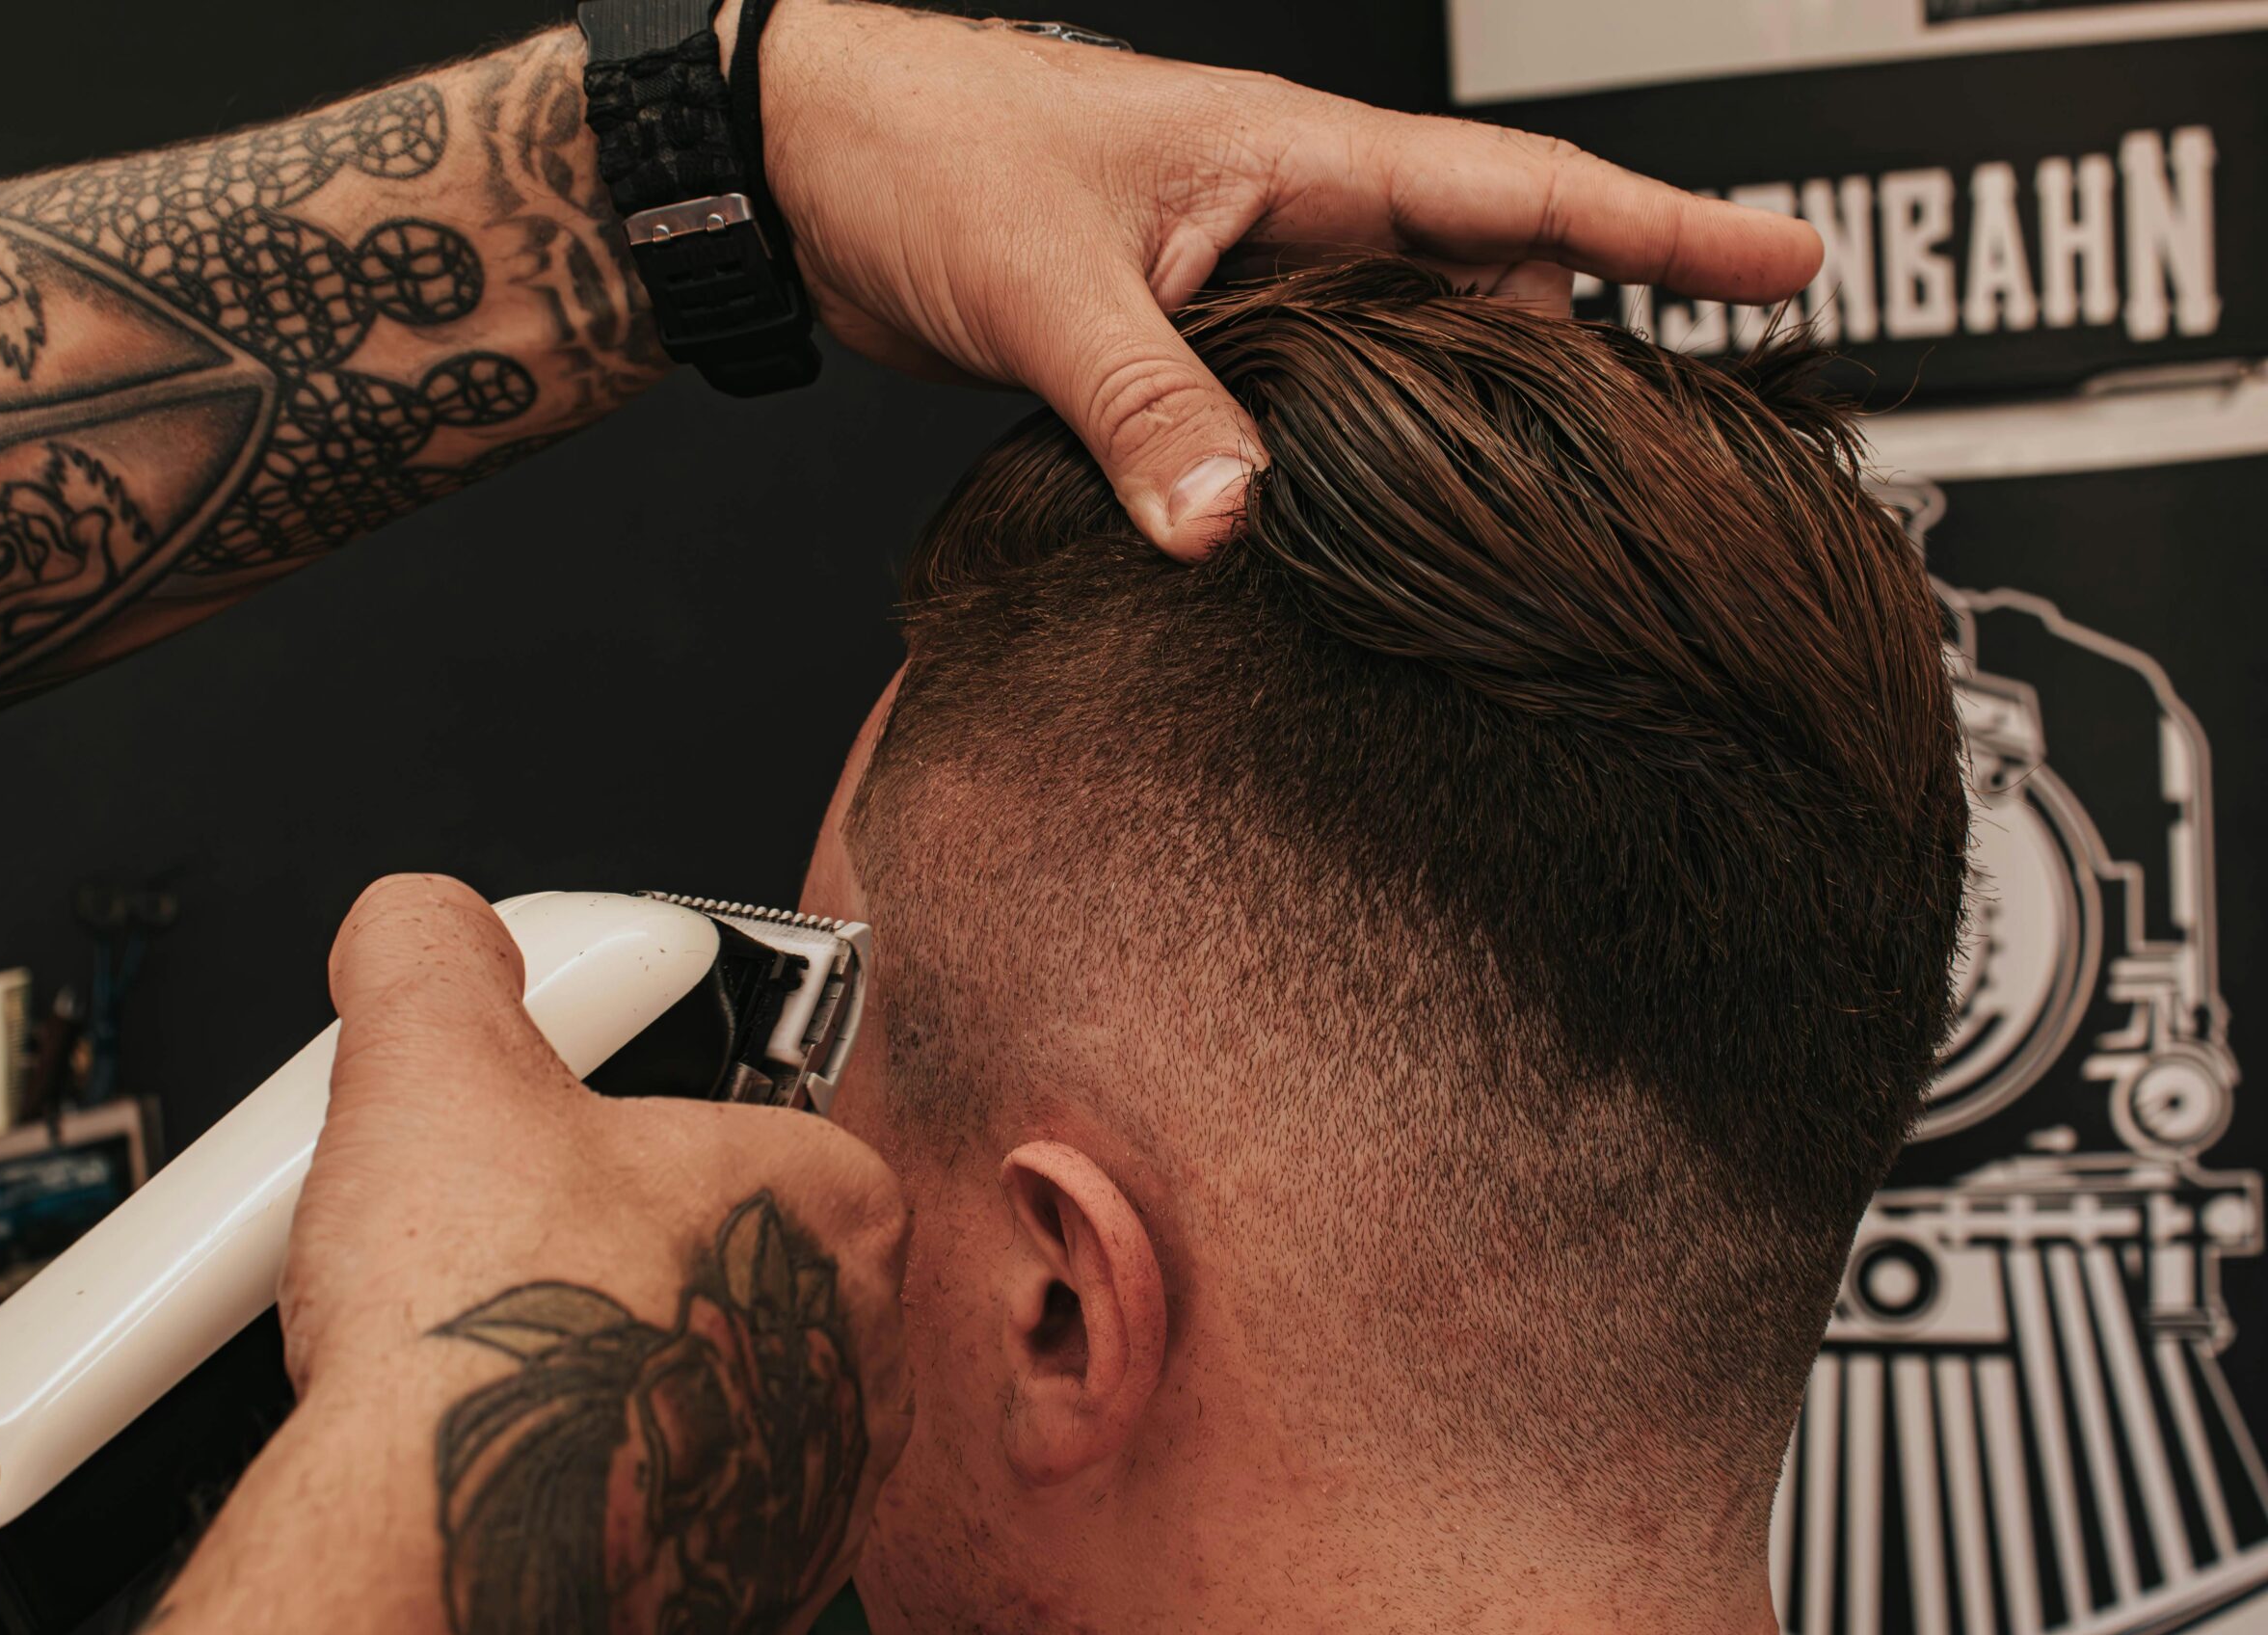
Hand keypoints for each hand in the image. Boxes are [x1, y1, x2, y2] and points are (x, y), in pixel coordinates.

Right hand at [278, 874, 912, 1634]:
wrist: (450, 1553)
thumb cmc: (486, 1338)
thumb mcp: (434, 1067)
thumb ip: (435, 955)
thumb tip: (423, 918)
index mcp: (836, 1199)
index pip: (741, 1116)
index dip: (618, 1120)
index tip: (550, 1141)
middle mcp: (862, 1346)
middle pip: (719, 1255)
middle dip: (616, 1251)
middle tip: (508, 1256)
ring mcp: (819, 1476)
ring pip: (707, 1379)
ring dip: (619, 1364)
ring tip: (509, 1362)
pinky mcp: (762, 1578)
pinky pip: (691, 1496)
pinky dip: (617, 1474)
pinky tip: (532, 1458)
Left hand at [748, 0, 1824, 558]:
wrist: (807, 162)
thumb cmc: (924, 151)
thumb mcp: (1053, 286)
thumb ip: (1152, 409)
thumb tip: (1236, 526)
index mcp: (1294, 157)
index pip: (1517, 188)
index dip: (1659, 226)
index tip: (1784, 262)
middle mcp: (1285, 215)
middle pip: (1479, 283)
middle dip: (1573, 348)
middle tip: (1656, 448)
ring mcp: (1238, 281)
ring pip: (1388, 354)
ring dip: (1447, 416)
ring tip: (1528, 505)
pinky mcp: (1178, 342)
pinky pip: (1296, 399)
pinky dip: (1335, 450)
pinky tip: (1349, 516)